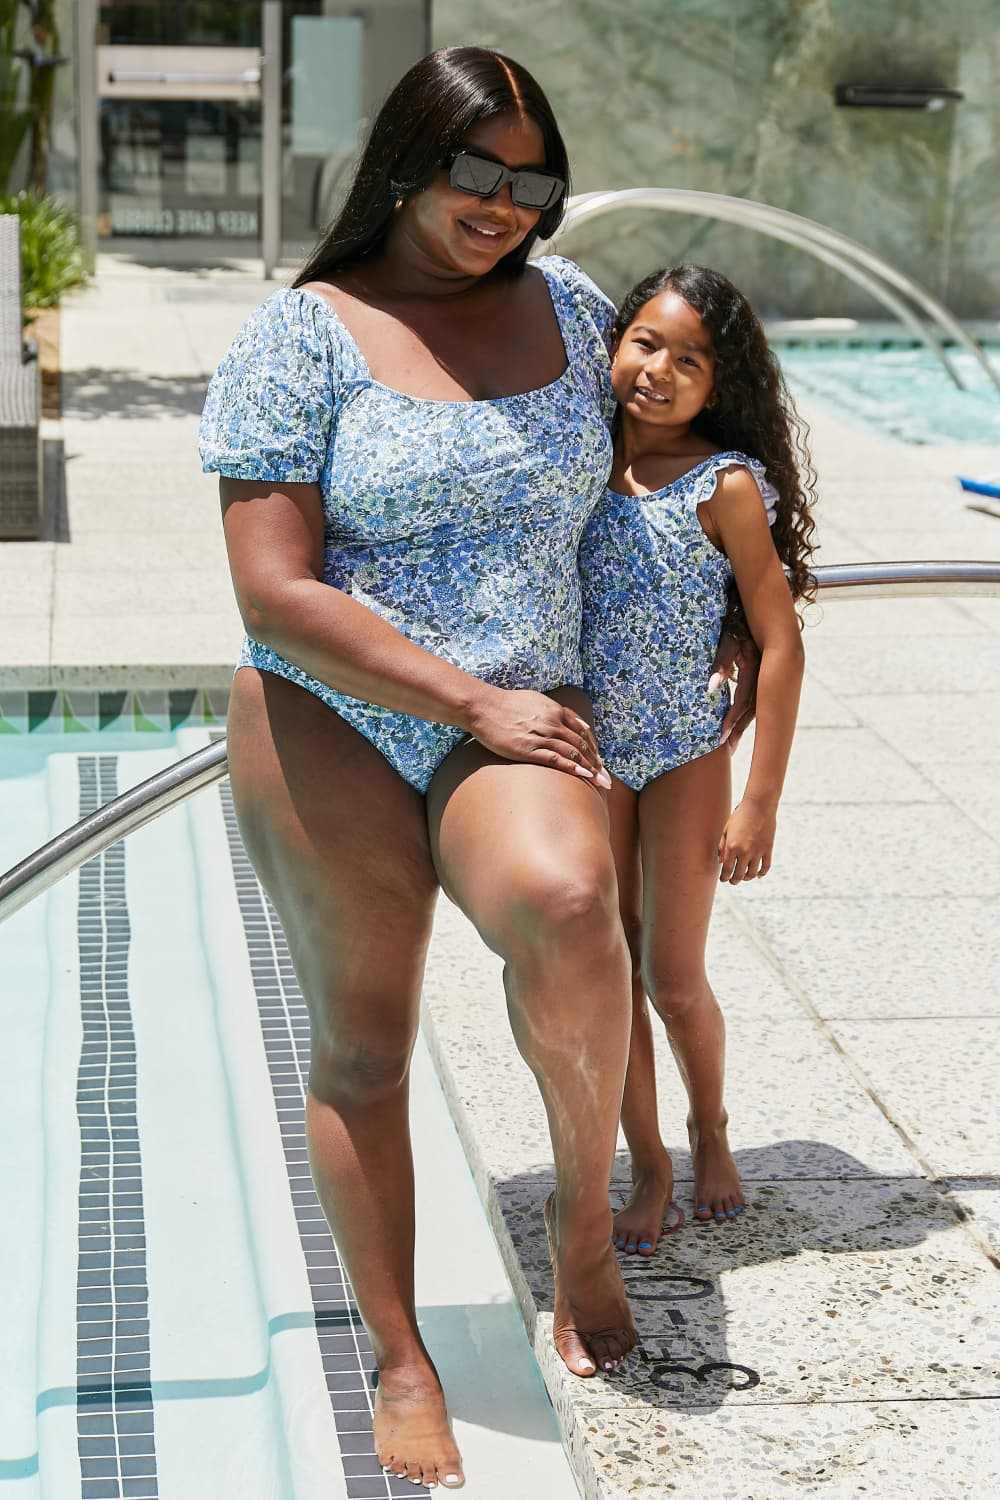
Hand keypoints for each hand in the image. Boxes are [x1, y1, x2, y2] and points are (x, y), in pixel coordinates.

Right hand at [467, 687, 611, 787]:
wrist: (483, 707)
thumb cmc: (506, 704)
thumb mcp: (536, 700)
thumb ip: (555, 710)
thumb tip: (571, 721)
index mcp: (555, 710)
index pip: (582, 732)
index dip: (594, 749)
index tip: (601, 764)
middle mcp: (552, 722)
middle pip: (582, 744)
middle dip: (597, 764)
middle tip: (607, 780)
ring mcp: (541, 735)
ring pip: (573, 752)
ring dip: (590, 768)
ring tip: (600, 783)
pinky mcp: (528, 748)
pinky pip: (556, 759)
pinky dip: (572, 767)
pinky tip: (584, 776)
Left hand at [710, 632, 760, 752]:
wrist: (752, 609)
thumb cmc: (734, 624)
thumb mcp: (726, 639)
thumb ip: (721, 662)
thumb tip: (711, 688)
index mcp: (756, 667)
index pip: (743, 700)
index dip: (731, 719)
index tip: (721, 736)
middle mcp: (764, 674)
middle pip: (751, 709)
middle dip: (738, 729)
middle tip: (726, 749)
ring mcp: (765, 675)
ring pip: (755, 706)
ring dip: (742, 725)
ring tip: (731, 745)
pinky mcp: (761, 676)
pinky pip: (754, 699)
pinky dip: (745, 714)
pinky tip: (737, 725)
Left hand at [717, 797, 775, 882]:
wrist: (758, 806)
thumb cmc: (740, 816)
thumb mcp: (727, 829)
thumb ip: (722, 846)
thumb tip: (720, 861)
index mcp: (732, 847)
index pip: (726, 869)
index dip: (724, 877)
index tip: (723, 879)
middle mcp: (744, 852)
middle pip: (739, 875)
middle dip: (734, 880)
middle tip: (732, 881)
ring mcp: (757, 851)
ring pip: (752, 873)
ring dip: (747, 878)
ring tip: (744, 877)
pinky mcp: (768, 849)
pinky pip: (765, 867)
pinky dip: (762, 873)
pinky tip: (758, 875)